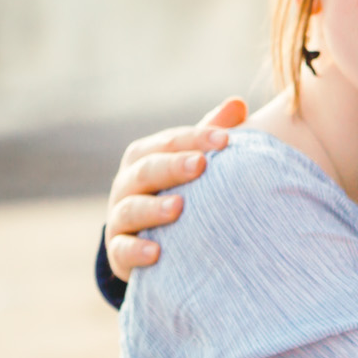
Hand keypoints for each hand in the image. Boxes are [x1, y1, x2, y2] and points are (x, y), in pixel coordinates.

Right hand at [103, 99, 245, 280]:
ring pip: (130, 209)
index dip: (196, 138)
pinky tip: (156, 253)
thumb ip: (211, 135)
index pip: (168, 142)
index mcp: (145, 157)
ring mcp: (120, 217)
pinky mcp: (118, 251)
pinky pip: (122, 250)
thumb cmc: (175, 190)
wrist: (147, 238)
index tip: (226, 140)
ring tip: (178, 208)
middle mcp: (127, 184)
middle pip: (146, 170)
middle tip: (200, 164)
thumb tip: (238, 103)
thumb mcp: (191, 162)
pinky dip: (136, 250)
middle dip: (172, 166)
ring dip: (153, 208)